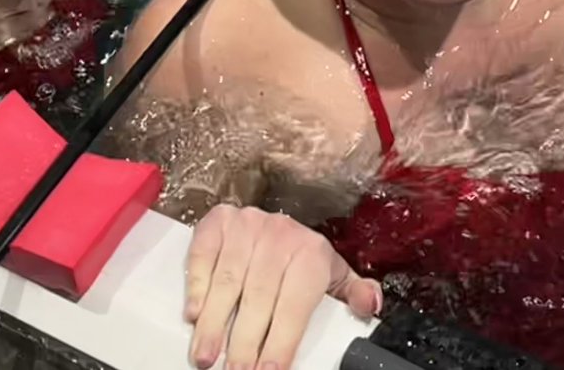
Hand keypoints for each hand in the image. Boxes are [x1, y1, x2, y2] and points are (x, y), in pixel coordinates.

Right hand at [184, 204, 380, 368]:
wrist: (281, 210)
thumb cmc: (303, 254)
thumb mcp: (332, 272)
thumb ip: (352, 293)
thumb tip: (370, 306)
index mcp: (311, 254)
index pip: (294, 305)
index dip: (280, 341)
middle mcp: (279, 236)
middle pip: (258, 296)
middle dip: (243, 341)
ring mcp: (247, 225)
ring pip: (228, 279)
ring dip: (214, 322)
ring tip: (205, 356)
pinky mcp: (219, 221)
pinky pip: (204, 255)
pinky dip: (197, 285)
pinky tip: (193, 313)